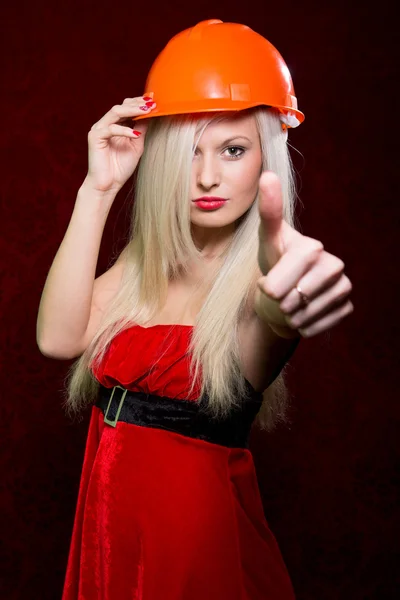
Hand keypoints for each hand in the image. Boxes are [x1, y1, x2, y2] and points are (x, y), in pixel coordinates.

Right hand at [85, 95, 155, 194]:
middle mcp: (106, 125)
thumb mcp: (136, 146)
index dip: (139, 103)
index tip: (154, 101)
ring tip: (146, 111)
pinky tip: (134, 134)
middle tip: (151, 103)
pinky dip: (123, 130)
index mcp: (115, 125)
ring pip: (115, 112)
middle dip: (137, 104)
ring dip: (132, 110)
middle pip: (121, 106)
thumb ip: (141, 130)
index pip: (126, 107)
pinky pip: (110, 129)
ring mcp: (99, 130)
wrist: (108, 185)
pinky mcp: (95, 137)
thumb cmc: (120, 168)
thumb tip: (150, 114)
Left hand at [255, 171, 353, 337]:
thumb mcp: (266, 241)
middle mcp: (332, 265)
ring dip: (290, 317)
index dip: (273, 284)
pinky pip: (319, 326)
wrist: (285, 296)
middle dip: (279, 302)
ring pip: (307, 314)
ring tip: (287, 306)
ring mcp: (342, 287)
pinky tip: (301, 316)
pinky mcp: (346, 307)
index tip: (265, 286)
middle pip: (296, 298)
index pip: (288, 273)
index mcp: (312, 248)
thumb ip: (268, 213)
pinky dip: (304, 327)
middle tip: (277, 296)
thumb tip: (268, 175)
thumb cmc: (274, 263)